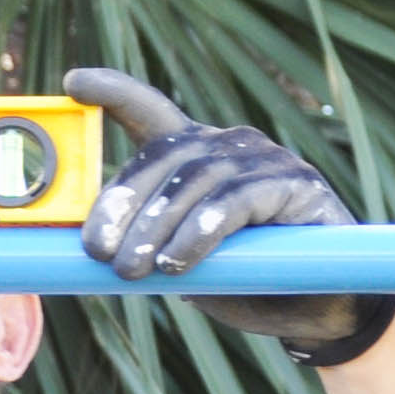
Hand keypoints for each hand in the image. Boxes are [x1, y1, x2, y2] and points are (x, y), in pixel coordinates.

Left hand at [63, 67, 392, 361]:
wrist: (319, 311)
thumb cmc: (247, 282)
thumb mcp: (183, 265)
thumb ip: (147, 248)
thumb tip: (96, 251)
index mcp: (197, 155)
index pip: (151, 112)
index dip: (115, 92)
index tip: (75, 82)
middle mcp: (230, 145)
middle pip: (163, 156)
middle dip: (124, 203)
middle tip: (99, 252)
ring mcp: (266, 160)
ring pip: (195, 180)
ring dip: (156, 226)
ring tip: (133, 268)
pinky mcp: (296, 185)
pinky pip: (236, 202)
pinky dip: (200, 232)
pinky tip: (177, 261)